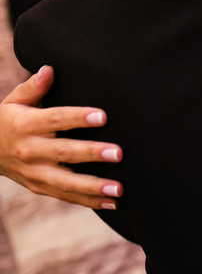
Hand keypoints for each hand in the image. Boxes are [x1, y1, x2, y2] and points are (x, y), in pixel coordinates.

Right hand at [0, 66, 122, 209]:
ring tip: (119, 189)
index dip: (78, 118)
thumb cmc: (8, 120)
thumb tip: (49, 69)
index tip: (103, 116)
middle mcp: (29, 151)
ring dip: (93, 187)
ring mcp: (34, 173)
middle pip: (63, 153)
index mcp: (25, 125)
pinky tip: (112, 203)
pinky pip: (65, 196)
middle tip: (118, 153)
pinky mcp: (38, 187)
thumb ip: (32, 87)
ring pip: (65, 182)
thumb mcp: (13, 102)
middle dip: (91, 153)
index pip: (54, 120)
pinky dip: (88, 202)